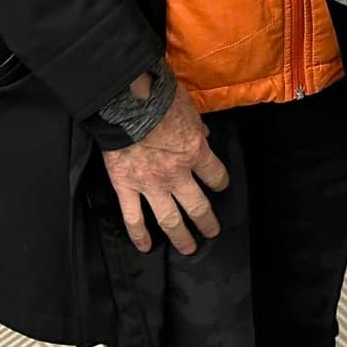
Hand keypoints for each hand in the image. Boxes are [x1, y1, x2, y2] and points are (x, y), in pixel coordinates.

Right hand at [99, 83, 229, 254]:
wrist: (127, 100)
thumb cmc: (159, 98)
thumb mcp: (189, 109)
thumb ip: (197, 128)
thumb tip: (204, 135)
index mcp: (194, 153)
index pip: (215, 175)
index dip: (221, 182)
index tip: (221, 186)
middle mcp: (176, 174)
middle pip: (197, 206)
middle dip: (207, 222)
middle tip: (212, 232)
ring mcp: (150, 185)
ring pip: (169, 219)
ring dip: (181, 236)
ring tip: (188, 248)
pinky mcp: (126, 187)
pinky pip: (133, 217)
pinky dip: (139, 235)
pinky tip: (145, 247)